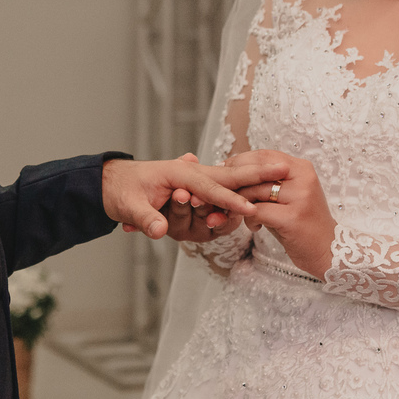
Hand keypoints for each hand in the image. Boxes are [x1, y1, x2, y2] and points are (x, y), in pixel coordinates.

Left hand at [101, 154, 291, 240]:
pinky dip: (238, 190)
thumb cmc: (120, 190)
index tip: (252, 209)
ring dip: (251, 179)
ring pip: (228, 182)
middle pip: (230, 176)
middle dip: (257, 174)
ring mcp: (195, 180)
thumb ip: (145, 218)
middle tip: (286, 167)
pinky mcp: (196, 188)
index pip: (210, 188)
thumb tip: (161, 231)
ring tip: (283, 167)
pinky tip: (266, 174)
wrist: (112, 181)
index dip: (231, 201)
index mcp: (178, 174)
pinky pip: (220, 191)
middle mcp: (191, 173)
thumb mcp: (127, 205)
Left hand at [227, 149, 337, 278]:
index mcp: (303, 168)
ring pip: (255, 191)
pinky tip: (254, 226)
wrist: (329, 250)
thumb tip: (235, 166)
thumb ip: (268, 179)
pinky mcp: (293, 218)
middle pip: (257, 171)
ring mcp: (300, 198)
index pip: (264, 155)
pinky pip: (257, 211)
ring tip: (242, 215)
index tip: (226, 169)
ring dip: (241, 204)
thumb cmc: (302, 223)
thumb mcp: (289, 195)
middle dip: (237, 182)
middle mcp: (304, 179)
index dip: (241, 161)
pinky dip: (250, 219)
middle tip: (225, 193)